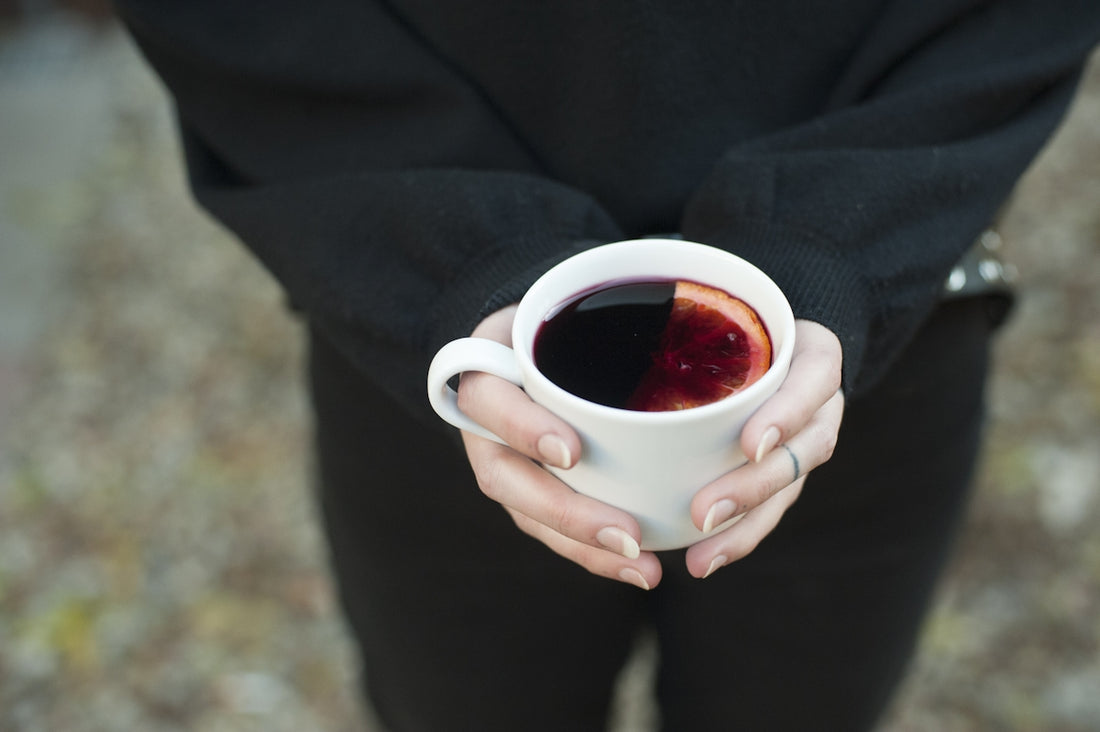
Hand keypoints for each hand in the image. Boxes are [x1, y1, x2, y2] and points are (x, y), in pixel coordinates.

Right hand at [457, 306, 663, 589]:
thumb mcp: (561, 298)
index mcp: (484, 374)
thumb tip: (676, 290)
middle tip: (628, 535)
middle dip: (568, 515)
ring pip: (532, 516)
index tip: (571, 451)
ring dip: (586, 548)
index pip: (490, 401)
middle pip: (508, 481)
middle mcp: (484, 428)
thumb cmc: (557, 316)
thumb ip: (590, 300)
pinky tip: (642, 565)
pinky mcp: (530, 489)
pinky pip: (555, 529)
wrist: (533, 337)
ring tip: (644, 567)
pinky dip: (595, 552)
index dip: (524, 429)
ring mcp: (504, 463)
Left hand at [684, 319, 844, 577]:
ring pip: (785, 491)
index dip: (786, 414)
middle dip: (753, 486)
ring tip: (703, 557)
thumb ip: (689, 310)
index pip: (813, 381)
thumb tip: (581, 347)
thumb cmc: (736, 323)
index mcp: (814, 356)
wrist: (772, 339)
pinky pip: (767, 511)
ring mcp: (806, 442)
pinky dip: (736, 538)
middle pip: (802, 452)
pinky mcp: (785, 473)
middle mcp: (819, 404)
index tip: (751, 444)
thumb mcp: (725, 305)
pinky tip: (701, 560)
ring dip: (744, 526)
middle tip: (705, 511)